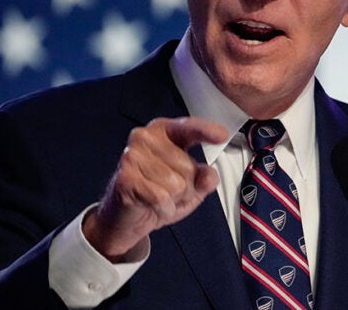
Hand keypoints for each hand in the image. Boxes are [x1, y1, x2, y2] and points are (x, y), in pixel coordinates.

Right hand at [82, 117, 228, 260]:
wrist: (125, 219)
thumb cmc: (159, 195)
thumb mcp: (191, 187)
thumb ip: (204, 179)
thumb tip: (209, 175)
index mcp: (163, 132)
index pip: (188, 128)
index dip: (205, 131)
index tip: (222, 135)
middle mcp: (145, 138)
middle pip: (188, 166)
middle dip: (186, 187)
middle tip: (169, 191)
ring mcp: (131, 156)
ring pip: (176, 184)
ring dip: (173, 199)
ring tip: (159, 198)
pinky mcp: (125, 178)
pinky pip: (161, 197)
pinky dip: (163, 209)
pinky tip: (152, 206)